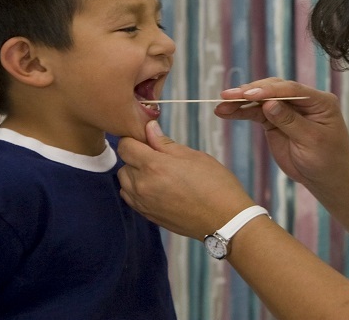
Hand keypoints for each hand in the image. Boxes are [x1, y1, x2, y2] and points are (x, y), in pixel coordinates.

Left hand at [117, 121, 255, 238]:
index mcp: (154, 166)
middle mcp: (142, 185)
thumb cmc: (215, 184)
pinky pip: (131, 198)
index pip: (126, 146)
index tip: (147, 139)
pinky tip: (158, 188)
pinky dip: (138, 190)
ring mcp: (143, 203)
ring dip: (135, 175)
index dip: (135, 139)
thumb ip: (165, 143)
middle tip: (159, 157)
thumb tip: (149, 128)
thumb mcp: (194, 156)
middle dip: (136, 157)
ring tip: (159, 174)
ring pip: (125, 182)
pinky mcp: (148, 216)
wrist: (225, 220)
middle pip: (124, 163)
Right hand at [214, 78, 348, 191]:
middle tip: (228, 96)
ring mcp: (288, 109)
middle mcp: (303, 100)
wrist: (325, 178)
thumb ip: (290, 121)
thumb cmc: (326, 160)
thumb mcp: (311, 141)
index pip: (292, 90)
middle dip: (250, 92)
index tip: (250, 94)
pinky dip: (241, 112)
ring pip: (261, 100)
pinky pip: (256, 112)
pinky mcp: (275, 120)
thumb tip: (269, 104)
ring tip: (221, 105)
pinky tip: (225, 112)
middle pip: (273, 90)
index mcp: (319, 101)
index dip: (269, 91)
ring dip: (241, 101)